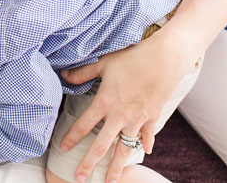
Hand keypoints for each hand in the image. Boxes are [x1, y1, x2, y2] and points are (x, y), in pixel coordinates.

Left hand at [58, 30, 195, 182]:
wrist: (164, 59)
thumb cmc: (132, 57)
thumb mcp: (103, 62)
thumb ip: (82, 72)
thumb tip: (63, 75)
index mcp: (105, 102)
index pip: (84, 125)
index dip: (72, 137)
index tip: (62, 149)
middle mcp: (120, 115)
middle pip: (101, 146)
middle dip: (89, 164)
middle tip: (79, 178)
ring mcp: (137, 119)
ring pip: (124, 148)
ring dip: (116, 166)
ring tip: (110, 181)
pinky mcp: (153, 116)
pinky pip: (147, 135)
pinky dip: (145, 144)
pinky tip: (144, 152)